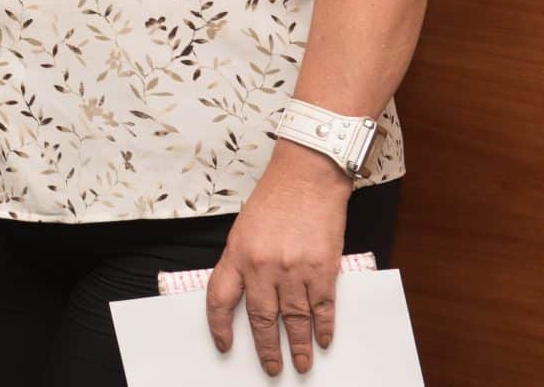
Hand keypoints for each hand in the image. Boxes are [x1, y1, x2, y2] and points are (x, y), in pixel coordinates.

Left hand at [206, 143, 352, 375]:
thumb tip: (249, 298)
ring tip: (301, 364)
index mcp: (237, 254)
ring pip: (295, 319)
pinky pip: (322, 308)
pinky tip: (323, 341)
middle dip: (267, 348)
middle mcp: (262, 265)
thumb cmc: (275, 199)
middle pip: (261, 318)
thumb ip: (244, 262)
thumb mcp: (244, 229)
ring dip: (299, 346)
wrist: (307, 176)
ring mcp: (294, 269)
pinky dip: (323, 328)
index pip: (220, 299)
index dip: (220, 327)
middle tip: (272, 368)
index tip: (225, 346)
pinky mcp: (322, 269)